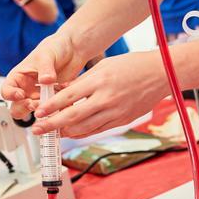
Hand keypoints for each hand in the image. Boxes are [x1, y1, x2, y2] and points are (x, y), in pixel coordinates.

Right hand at [0, 31, 92, 118]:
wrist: (73, 50)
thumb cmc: (54, 47)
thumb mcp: (47, 55)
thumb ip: (45, 68)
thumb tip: (45, 80)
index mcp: (19, 76)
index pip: (6, 90)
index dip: (11, 95)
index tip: (21, 94)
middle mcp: (27, 88)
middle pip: (17, 107)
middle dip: (25, 108)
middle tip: (36, 104)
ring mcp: (40, 96)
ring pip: (34, 111)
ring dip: (42, 111)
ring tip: (51, 103)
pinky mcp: (53, 100)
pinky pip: (52, 110)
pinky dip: (58, 108)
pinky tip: (64, 100)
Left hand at [32, 51, 166, 137]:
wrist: (161, 74)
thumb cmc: (131, 66)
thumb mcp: (103, 66)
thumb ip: (82, 82)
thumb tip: (60, 92)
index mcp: (99, 81)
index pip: (68, 97)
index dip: (51, 107)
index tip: (38, 112)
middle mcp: (106, 98)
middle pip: (73, 116)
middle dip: (52, 125)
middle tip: (37, 129)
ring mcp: (115, 111)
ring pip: (84, 128)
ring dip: (65, 132)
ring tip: (52, 133)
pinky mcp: (122, 120)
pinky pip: (97, 130)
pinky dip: (82, 133)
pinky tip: (71, 133)